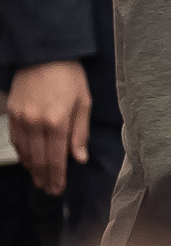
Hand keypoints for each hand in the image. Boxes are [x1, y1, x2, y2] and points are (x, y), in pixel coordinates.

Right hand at [6, 60, 89, 196]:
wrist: (44, 54)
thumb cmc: (70, 77)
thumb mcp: (83, 103)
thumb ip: (80, 133)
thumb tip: (79, 159)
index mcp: (57, 121)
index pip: (56, 158)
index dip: (57, 176)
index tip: (59, 189)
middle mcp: (35, 123)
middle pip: (39, 159)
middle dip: (45, 177)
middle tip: (50, 191)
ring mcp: (20, 119)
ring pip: (25, 152)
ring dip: (32, 169)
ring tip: (40, 180)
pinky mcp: (11, 113)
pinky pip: (15, 140)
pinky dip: (22, 153)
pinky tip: (28, 161)